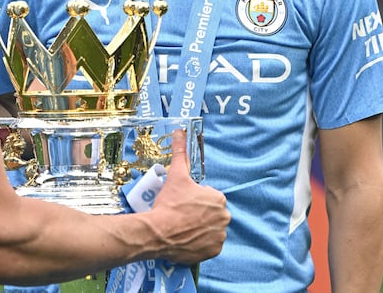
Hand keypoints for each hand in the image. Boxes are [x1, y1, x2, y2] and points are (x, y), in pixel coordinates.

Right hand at [147, 129, 229, 263]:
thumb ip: (180, 153)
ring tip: (183, 228)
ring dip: (201, 229)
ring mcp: (219, 236)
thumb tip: (180, 131)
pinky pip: (209, 246)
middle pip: (211, 214)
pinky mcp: (213, 251)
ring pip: (211, 229)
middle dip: (199, 214)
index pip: (209, 197)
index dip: (195, 199)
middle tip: (182, 215)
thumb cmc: (169, 203)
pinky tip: (188, 239)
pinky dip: (201, 244)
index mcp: (218, 198)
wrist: (159, 232)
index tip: (183, 203)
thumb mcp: (176, 175)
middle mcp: (224, 217)